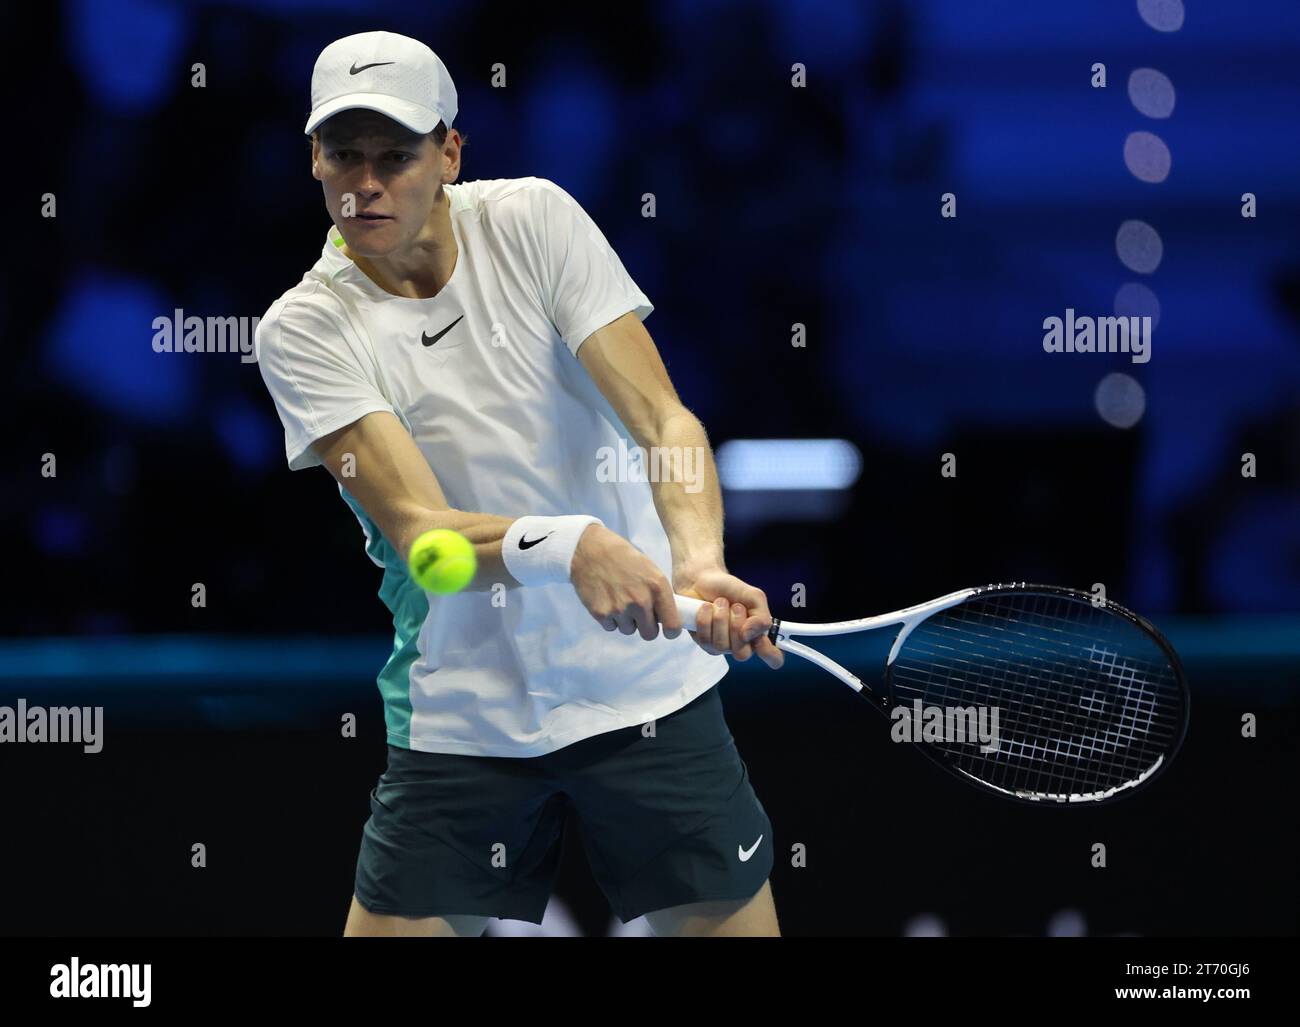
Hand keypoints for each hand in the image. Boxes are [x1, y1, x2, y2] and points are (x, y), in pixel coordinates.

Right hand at [570, 525, 682, 640]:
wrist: (591, 550)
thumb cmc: (624, 558)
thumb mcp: (650, 570)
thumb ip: (659, 595)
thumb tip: (665, 618)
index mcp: (658, 587)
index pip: (672, 626)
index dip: (671, 631)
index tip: (667, 630)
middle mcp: (641, 601)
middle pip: (649, 634)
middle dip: (646, 627)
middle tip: (639, 613)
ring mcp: (620, 609)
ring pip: (629, 630)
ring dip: (626, 621)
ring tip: (619, 599)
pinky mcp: (601, 613)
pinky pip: (611, 627)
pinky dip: (610, 618)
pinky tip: (607, 600)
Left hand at [673, 567, 783, 668]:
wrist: (703, 580)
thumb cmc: (730, 589)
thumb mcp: (754, 597)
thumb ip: (761, 616)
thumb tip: (749, 635)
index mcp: (759, 634)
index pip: (773, 657)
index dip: (770, 654)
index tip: (760, 639)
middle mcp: (742, 644)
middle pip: (742, 654)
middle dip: (736, 627)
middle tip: (736, 607)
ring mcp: (722, 646)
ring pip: (722, 645)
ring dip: (720, 618)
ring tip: (720, 603)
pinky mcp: (704, 643)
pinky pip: (705, 640)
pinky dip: (705, 619)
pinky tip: (707, 608)